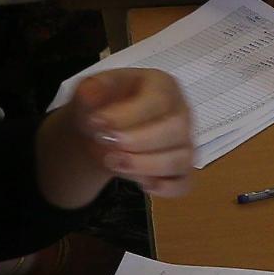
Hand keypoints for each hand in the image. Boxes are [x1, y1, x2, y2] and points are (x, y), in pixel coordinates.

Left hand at [40, 68, 196, 206]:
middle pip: (177, 129)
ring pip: (181, 159)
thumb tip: (89, 93)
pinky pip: (184, 183)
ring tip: (113, 163)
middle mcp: (181, 113)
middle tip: (105, 144)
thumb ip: (89, 90)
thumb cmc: (105, 105)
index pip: (159, 100)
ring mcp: (184, 143)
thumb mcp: (91, 90)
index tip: (97, 123)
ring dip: (146, 166)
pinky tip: (141, 184)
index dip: (128, 115)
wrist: (104, 130)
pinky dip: (166, 188)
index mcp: (163, 87)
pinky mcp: (181, 169)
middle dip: (139, 141)